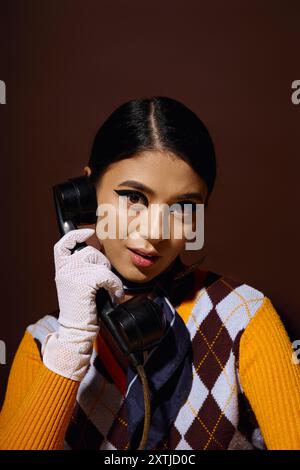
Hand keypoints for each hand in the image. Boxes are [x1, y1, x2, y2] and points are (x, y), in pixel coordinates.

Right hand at [42, 228, 124, 380]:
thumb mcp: (76, 286)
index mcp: (61, 269)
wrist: (76, 330)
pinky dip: (114, 286)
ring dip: (109, 276)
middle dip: (102, 264)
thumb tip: (98, 258)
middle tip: (104, 282)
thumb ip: (82, 270)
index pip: (62, 244)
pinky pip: (107, 277)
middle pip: (90, 253)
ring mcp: (73, 275)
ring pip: (100, 264)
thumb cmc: (81, 310)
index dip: (74, 235)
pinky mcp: (84, 283)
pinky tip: (114, 296)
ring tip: (109, 289)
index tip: (87, 232)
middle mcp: (64, 270)